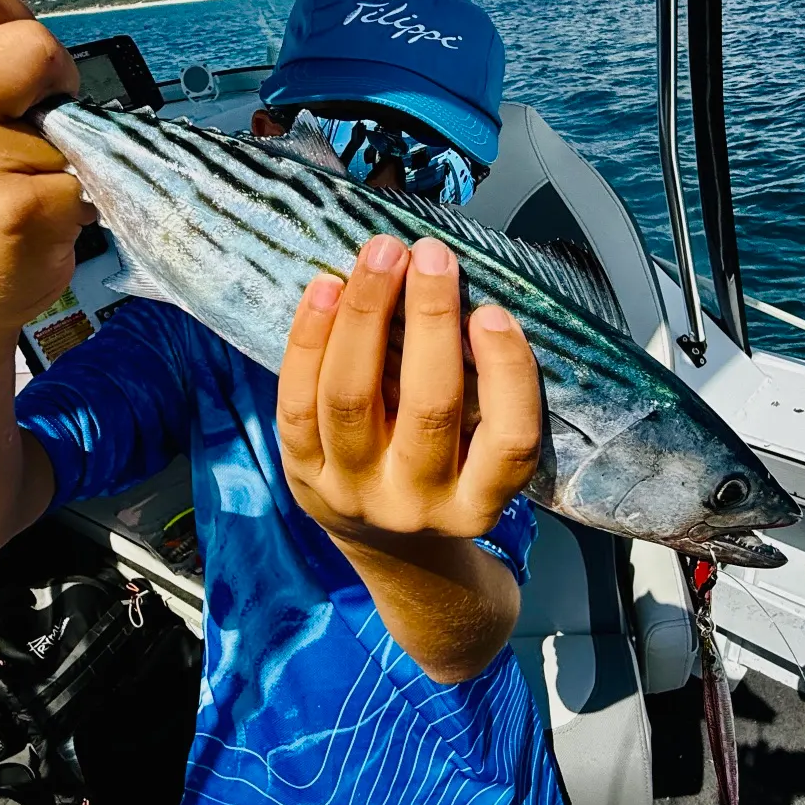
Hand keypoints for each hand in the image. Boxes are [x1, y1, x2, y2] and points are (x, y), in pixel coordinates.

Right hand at [0, 0, 92, 343]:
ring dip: (60, 150)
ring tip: (20, 182)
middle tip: (30, 123)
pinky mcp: (16, 206)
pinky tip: (35, 222)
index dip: (7, 25)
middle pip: (30, 43)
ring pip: (65, 117)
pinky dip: (75, 202)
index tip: (10, 67)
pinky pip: (84, 178)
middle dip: (49, 80)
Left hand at [276, 233, 541, 555]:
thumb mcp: (483, 459)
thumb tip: (465, 294)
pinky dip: (309, 339)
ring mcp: (352, 492)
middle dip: (430, 318)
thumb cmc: (451, 477)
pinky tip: (326, 288)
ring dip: (365, 315)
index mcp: (478, 503)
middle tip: (432, 255)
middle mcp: (416, 504)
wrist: (390, 549)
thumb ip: (486, 396)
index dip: (506, 374)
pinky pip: (297, 401)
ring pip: (351, 397)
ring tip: (380, 256)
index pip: (508, 441)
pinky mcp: (303, 475)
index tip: (493, 312)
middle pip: (427, 406)